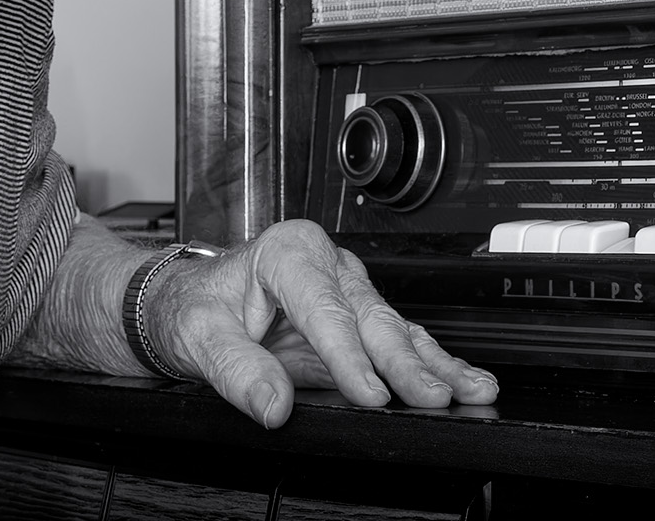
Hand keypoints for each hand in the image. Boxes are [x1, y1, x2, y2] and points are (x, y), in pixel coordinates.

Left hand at [144, 219, 498, 427]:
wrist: (184, 301)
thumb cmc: (193, 306)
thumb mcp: (199, 334)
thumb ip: (236, 369)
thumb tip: (272, 404)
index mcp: (288, 252)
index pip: (325, 308)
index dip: (349, 355)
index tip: (369, 393)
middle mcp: (325, 263)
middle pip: (371, 316)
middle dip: (405, 361)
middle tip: (431, 396)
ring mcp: (346, 288)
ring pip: (395, 327)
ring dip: (433, 362)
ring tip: (470, 388)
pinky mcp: (356, 317)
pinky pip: (398, 339)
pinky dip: (432, 361)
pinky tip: (464, 380)